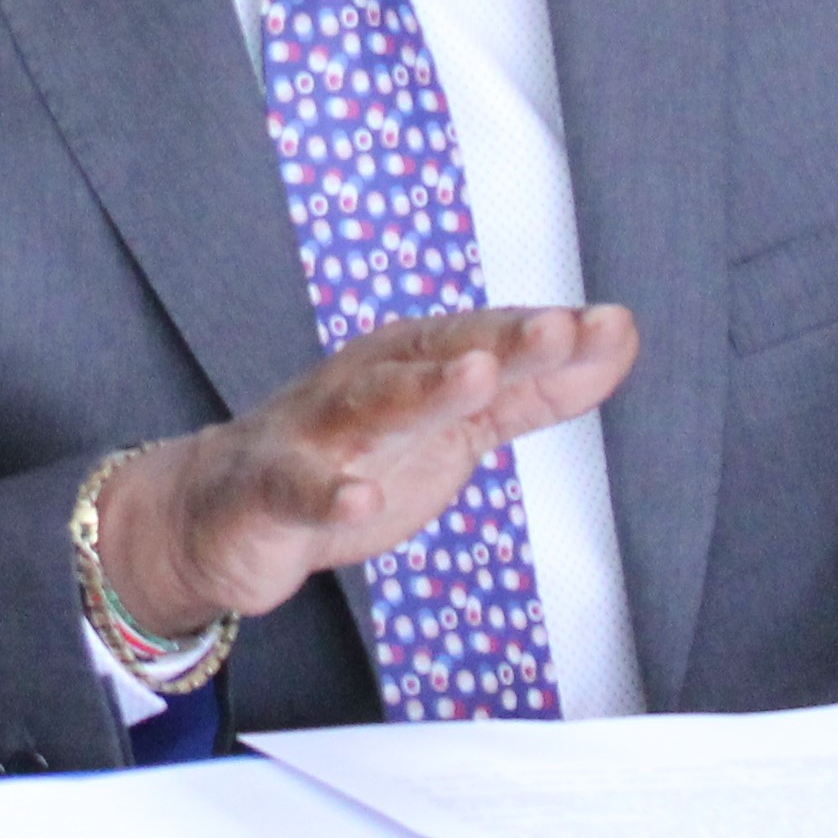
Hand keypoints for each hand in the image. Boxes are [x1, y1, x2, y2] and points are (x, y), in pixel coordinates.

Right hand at [92, 304, 637, 639]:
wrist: (220, 512)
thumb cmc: (348, 457)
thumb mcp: (451, 424)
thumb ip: (531, 390)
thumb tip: (616, 341)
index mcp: (407, 364)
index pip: (483, 340)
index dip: (543, 337)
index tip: (609, 326)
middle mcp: (363, 384)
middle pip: (434, 359)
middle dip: (496, 343)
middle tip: (556, 329)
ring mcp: (315, 435)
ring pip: (372, 407)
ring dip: (422, 390)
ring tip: (474, 377)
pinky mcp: (272, 491)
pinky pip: (301, 491)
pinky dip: (330, 493)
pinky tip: (360, 498)